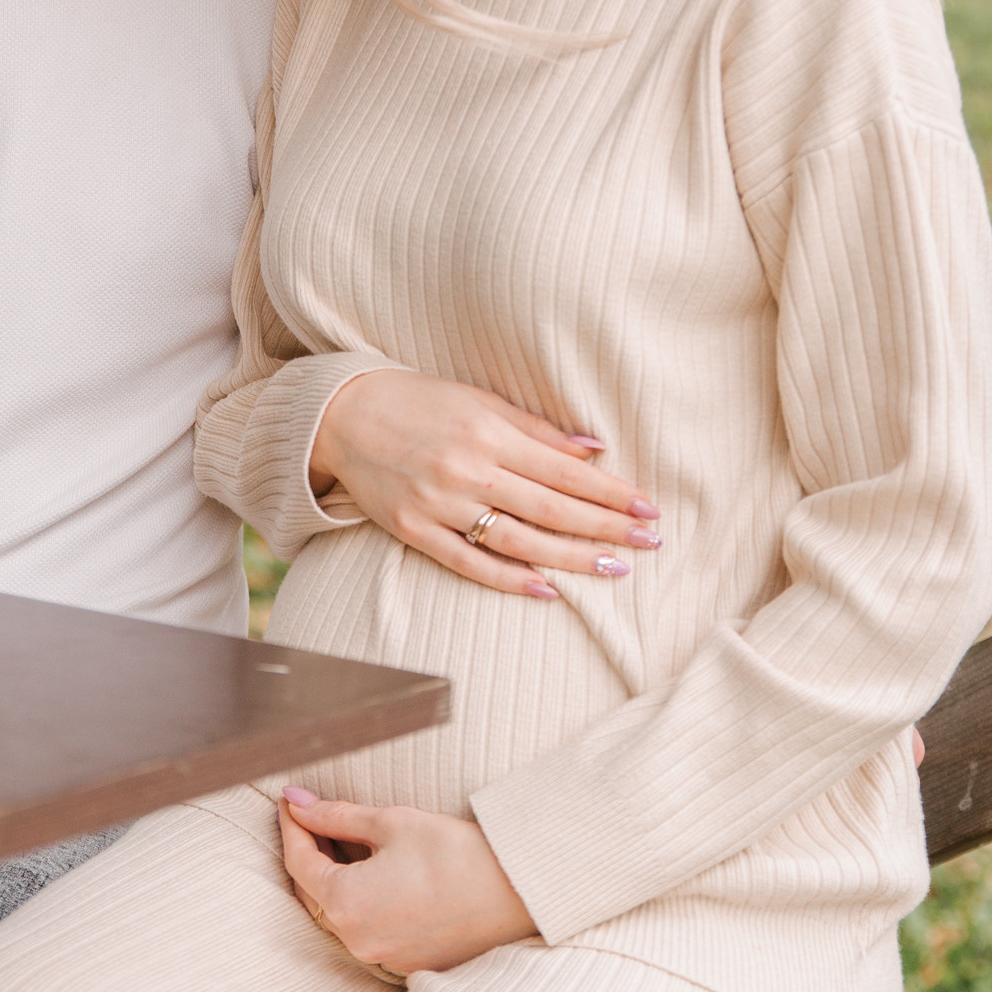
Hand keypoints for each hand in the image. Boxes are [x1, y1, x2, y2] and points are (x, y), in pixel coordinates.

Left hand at [279, 788, 538, 975]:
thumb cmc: (454, 852)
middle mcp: (357, 940)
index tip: (290, 802)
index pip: (299, 861)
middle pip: (315, 893)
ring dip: (336, 881)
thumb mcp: (389, 823)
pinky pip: (370, 931)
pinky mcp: (409, 963)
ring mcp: (384, 956)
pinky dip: (364, 903)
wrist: (517, 889)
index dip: (292, 827)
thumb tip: (297, 803)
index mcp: (345, 903)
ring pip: (341, 916)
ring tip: (344, 842)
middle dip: (310, 854)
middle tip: (312, 818)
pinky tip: (376, 875)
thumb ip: (335, 815)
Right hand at [309, 369, 658, 596]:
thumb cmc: (419, 402)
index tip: (647, 507)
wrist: (342, 416)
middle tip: (650, 542)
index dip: (609, 491)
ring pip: (517, 541)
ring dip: (570, 558)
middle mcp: (466, 469)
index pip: (563, 470)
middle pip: (550, 509)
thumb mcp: (478, 400)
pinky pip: (468, 562)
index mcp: (487, 432)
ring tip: (613, 567)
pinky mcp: (413, 529)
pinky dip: (509, 580)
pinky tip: (547, 591)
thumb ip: (534, 429)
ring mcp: (438, 503)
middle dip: (604, 527)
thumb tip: (591, 449)